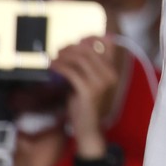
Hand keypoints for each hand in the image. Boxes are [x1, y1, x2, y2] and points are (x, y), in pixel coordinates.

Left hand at [53, 35, 120, 152]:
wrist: (89, 128)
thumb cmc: (86, 105)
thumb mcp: (91, 83)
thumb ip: (88, 67)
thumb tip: (75, 49)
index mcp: (113, 70)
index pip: (108, 44)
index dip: (93, 38)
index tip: (78, 39)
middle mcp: (110, 74)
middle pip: (89, 50)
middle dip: (71, 48)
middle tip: (59, 50)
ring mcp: (100, 82)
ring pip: (80, 59)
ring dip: (64, 56)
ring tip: (54, 58)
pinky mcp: (88, 90)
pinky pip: (71, 72)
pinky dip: (59, 67)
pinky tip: (52, 66)